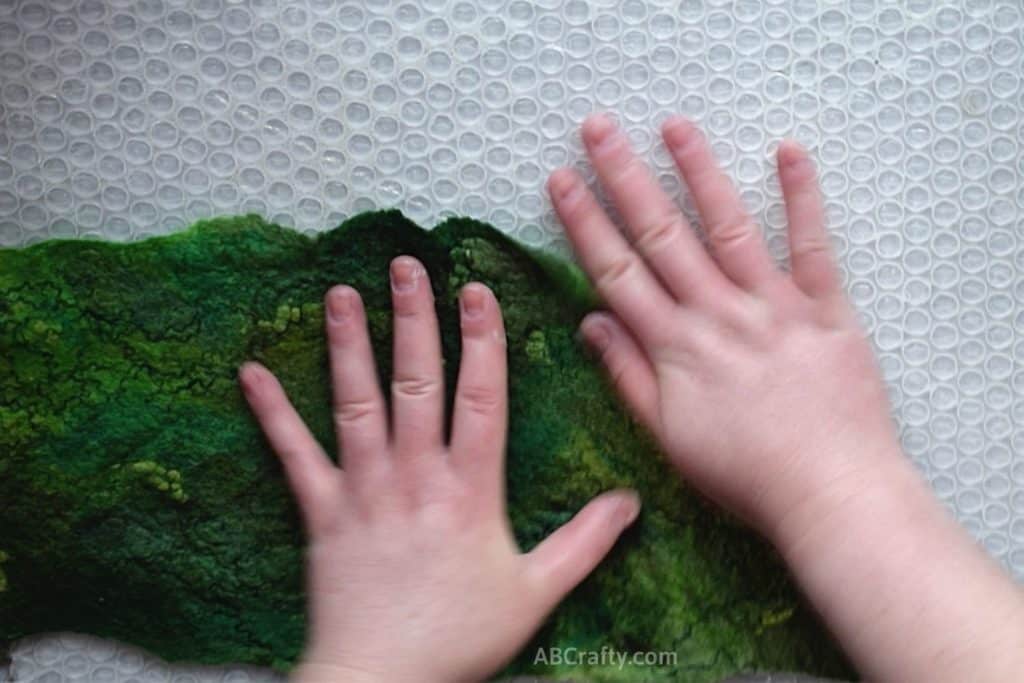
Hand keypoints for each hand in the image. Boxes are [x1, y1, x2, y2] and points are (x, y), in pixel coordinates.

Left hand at [239, 257, 639, 682]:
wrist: (382, 680)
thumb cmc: (460, 638)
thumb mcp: (536, 592)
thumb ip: (585, 542)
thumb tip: (631, 501)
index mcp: (470, 488)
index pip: (481, 397)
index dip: (481, 340)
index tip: (476, 290)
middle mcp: (415, 474)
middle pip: (416, 381)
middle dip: (414, 319)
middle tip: (405, 265)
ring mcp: (364, 488)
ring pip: (356, 402)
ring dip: (348, 345)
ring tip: (342, 293)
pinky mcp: (322, 511)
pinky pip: (292, 454)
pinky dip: (272, 413)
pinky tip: (251, 372)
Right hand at [547, 114, 902, 541]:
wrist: (831, 494)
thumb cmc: (743, 475)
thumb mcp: (667, 437)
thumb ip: (627, 375)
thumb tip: (591, 321)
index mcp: (675, 346)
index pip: (617, 270)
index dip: (585, 222)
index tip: (561, 178)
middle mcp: (718, 313)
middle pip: (662, 234)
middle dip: (625, 177)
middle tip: (599, 128)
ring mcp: (774, 306)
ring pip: (728, 227)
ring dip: (699, 172)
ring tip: (674, 125)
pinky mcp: (827, 309)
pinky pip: (813, 247)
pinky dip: (803, 199)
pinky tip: (788, 152)